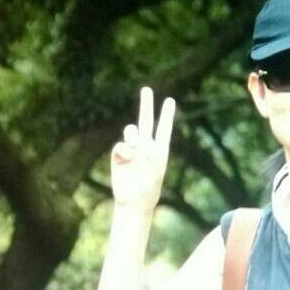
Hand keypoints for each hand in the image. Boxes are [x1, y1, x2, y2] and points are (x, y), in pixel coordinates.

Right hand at [110, 86, 174, 210]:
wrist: (135, 201)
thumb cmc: (148, 185)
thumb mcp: (152, 165)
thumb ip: (144, 148)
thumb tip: (131, 139)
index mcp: (160, 149)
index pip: (164, 127)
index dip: (166, 114)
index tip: (170, 100)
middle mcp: (146, 146)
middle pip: (146, 120)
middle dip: (146, 104)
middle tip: (146, 89)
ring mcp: (132, 150)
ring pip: (131, 130)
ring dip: (133, 135)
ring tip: (136, 148)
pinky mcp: (119, 155)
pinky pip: (120, 145)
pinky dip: (123, 150)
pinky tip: (127, 160)